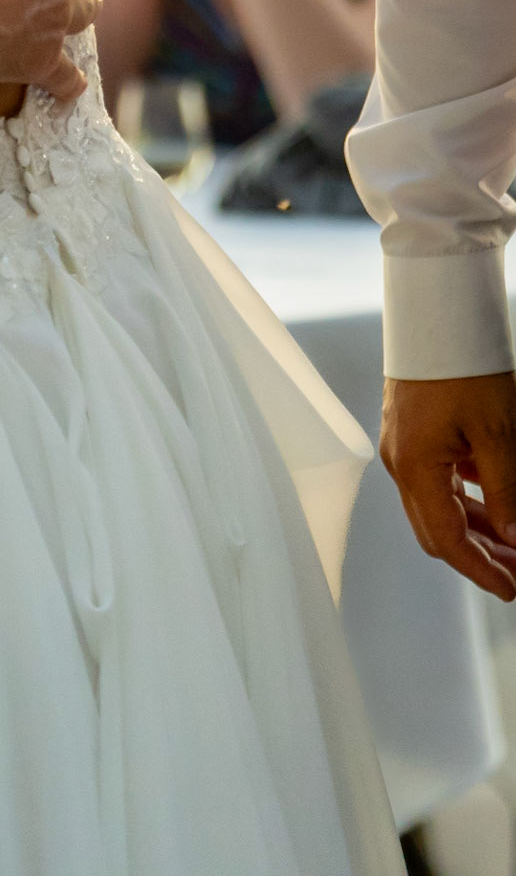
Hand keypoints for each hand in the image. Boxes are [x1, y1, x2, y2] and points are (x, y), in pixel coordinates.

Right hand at [381, 372, 515, 599]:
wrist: (437, 316)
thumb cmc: (464, 366)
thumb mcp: (498, 434)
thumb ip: (505, 492)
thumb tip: (515, 539)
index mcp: (415, 466)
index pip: (447, 539)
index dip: (480, 570)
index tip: (512, 589)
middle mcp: (401, 462)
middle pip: (436, 530)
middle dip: (479, 557)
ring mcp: (404, 448)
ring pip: (437, 508)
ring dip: (475, 531)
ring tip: (514, 544)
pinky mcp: (412, 435)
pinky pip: (437, 483)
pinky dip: (466, 503)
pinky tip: (496, 505)